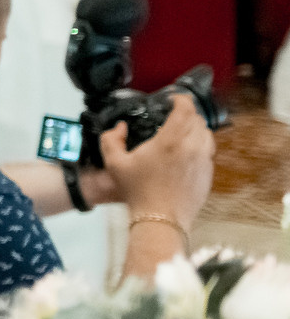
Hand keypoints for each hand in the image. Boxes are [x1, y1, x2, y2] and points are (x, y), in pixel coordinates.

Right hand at [101, 95, 214, 229]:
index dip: (181, 99)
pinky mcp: (208, 174)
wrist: (161, 219)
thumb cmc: (139, 192)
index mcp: (170, 141)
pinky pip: (207, 153)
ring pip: (207, 135)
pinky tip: (184, 155)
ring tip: (182, 134)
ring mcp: (203, 161)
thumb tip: (119, 128)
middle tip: (174, 117)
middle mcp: (191, 148)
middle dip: (187, 114)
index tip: (173, 99)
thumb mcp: (114, 163)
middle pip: (198, 120)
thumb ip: (111, 139)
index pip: (186, 109)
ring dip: (195, 129)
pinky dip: (199, 147)